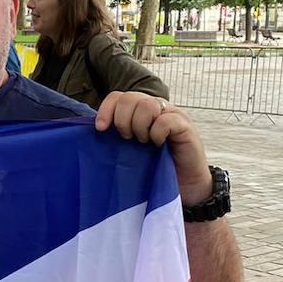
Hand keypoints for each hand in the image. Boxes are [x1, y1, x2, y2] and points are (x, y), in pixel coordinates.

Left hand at [94, 92, 211, 204]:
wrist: (186, 185)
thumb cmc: (156, 167)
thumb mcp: (131, 150)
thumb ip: (118, 136)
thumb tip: (96, 130)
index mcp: (140, 111)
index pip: (119, 96)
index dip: (107, 109)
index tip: (101, 129)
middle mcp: (156, 108)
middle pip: (131, 97)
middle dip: (122, 119)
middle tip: (127, 138)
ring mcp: (172, 115)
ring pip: (148, 105)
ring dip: (139, 125)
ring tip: (143, 142)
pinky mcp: (185, 126)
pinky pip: (165, 120)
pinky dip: (157, 133)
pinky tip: (158, 144)